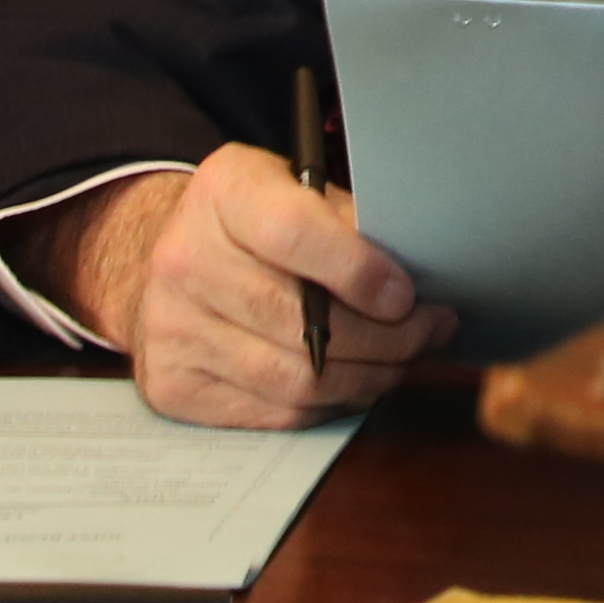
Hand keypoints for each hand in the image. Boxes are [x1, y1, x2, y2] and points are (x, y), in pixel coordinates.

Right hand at [49, 148, 449, 429]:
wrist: (180, 260)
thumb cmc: (262, 221)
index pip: (292, 234)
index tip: (407, 296)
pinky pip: (274, 411)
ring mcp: (171, 326)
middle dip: (388, 337)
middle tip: (432, 332)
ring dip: (369, 376)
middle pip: (301, 322)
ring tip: (406, 360)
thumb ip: (352, 225)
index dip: (358, 271)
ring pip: (295, 377)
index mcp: (224, 191)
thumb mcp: (304, 191)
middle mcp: (184, 258)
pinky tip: (358, 381)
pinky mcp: (171, 384)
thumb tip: (423, 277)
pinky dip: (331, 403)